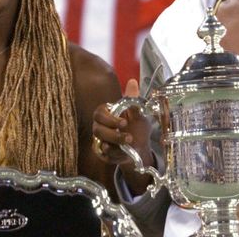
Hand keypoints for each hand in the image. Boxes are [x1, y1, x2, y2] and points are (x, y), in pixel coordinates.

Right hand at [92, 79, 153, 193]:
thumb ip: (133, 100)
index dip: (109, 119)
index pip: (99, 113)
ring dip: (115, 146)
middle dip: (113, 135)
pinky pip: (104, 157)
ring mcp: (100, 141)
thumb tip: (132, 82)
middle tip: (129, 137)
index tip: (124, 122)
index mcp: (107, 114)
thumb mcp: (139, 114)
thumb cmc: (138, 128)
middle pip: (97, 130)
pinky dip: (115, 156)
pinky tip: (125, 155)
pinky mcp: (103, 154)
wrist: (141, 148)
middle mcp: (100, 127)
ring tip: (129, 146)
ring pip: (101, 144)